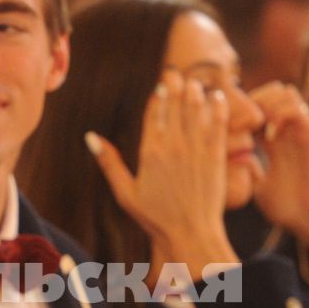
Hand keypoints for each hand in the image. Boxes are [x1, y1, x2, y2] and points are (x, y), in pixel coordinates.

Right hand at [85, 79, 238, 274]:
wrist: (191, 233)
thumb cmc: (155, 217)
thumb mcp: (125, 192)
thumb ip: (109, 162)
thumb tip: (90, 137)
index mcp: (150, 151)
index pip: (154, 112)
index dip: (158, 95)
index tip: (160, 84)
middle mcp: (174, 145)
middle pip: (175, 104)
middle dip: (176, 86)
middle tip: (176, 74)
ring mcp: (196, 149)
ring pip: (197, 109)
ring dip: (196, 92)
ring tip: (194, 83)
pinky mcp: (215, 156)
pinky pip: (218, 124)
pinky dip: (218, 108)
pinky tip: (217, 98)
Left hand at [249, 84, 308, 268]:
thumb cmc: (289, 209)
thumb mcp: (260, 187)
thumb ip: (251, 170)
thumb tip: (238, 158)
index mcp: (277, 141)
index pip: (259, 108)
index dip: (241, 110)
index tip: (226, 126)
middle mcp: (291, 131)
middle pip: (272, 91)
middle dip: (252, 99)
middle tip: (239, 121)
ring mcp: (303, 130)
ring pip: (285, 92)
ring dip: (265, 103)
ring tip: (254, 125)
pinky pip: (296, 107)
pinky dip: (279, 114)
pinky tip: (268, 135)